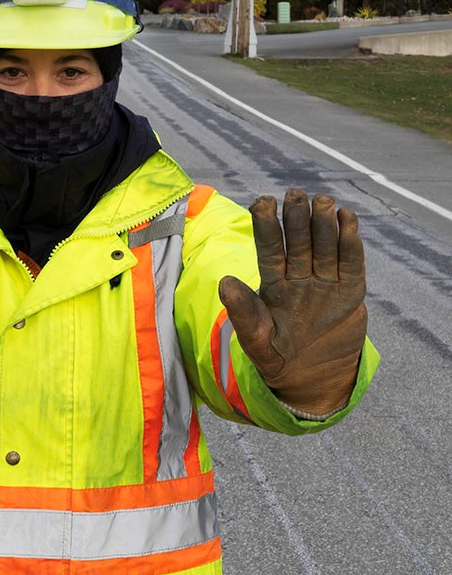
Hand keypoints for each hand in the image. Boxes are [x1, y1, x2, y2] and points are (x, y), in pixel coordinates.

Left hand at [218, 189, 367, 415]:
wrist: (310, 380)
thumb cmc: (275, 359)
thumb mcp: (256, 339)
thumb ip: (243, 311)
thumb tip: (224, 282)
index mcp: (272, 285)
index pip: (268, 250)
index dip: (266, 226)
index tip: (262, 201)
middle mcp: (298, 279)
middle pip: (298, 243)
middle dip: (296, 218)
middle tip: (296, 194)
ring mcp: (325, 284)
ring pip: (324, 248)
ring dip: (324, 224)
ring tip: (323, 201)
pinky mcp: (351, 293)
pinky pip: (351, 265)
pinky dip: (351, 244)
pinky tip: (348, 220)